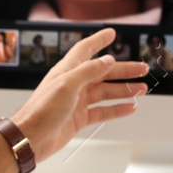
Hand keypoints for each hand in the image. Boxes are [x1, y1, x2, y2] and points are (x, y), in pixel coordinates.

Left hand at [10, 28, 147, 160]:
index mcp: (67, 71)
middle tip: (141, 68)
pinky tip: (129, 108)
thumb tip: (106, 60)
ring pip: (105, 92)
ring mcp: (77, 101)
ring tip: (141, 89)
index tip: (111, 33)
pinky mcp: (79, 118)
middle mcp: (73, 84)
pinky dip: (116, 109)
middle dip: (123, 70)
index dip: (98, 40)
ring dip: (123, 90)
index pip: (85, 50)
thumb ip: (88, 71)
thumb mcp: (66, 85)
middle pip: (102, 72)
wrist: (31, 138)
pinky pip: (102, 111)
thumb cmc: (41, 111)